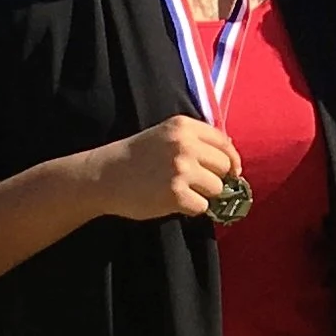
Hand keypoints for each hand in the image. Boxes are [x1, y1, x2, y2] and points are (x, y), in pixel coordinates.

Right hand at [91, 116, 243, 222]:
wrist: (104, 175)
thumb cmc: (136, 156)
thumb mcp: (165, 135)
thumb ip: (195, 140)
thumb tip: (230, 156)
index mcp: (183, 126)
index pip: (224, 143)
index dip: (231, 160)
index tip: (231, 172)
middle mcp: (184, 145)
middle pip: (224, 166)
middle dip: (216, 178)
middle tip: (198, 184)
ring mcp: (180, 170)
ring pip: (216, 188)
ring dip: (204, 194)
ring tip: (181, 191)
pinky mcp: (175, 194)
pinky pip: (202, 207)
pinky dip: (191, 208)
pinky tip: (173, 202)